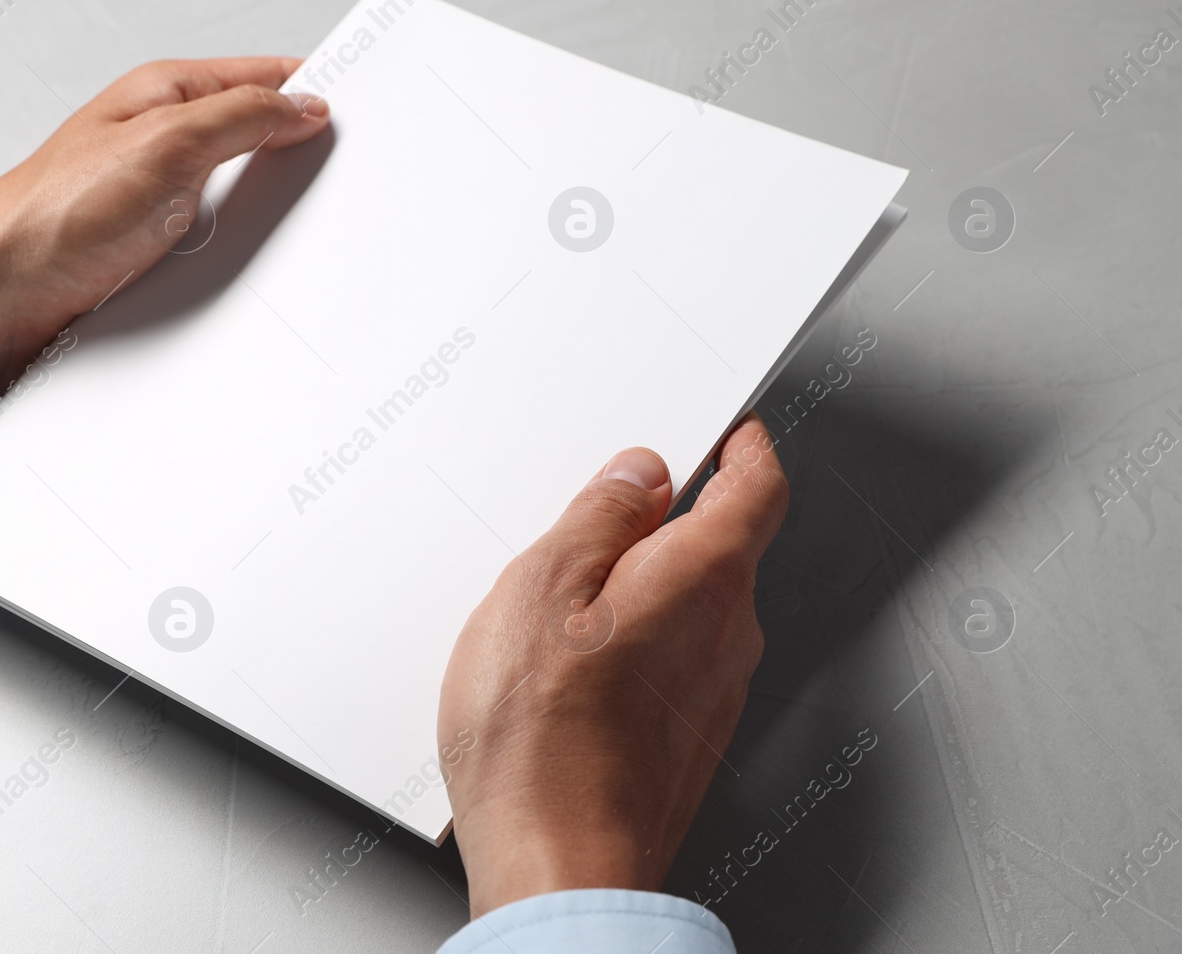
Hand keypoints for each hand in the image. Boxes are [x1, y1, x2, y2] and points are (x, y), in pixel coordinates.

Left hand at [0, 57, 329, 398]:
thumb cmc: (48, 218)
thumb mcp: (165, 145)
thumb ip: (241, 117)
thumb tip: (302, 105)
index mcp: (162, 98)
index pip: (260, 78)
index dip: (310, 90)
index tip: (355, 115)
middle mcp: (159, 146)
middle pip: (255, 142)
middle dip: (295, 163)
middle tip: (336, 183)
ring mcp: (156, 204)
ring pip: (239, 204)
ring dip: (263, 225)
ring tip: (289, 236)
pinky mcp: (150, 258)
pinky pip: (215, 254)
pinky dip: (237, 266)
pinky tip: (247, 277)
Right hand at [437, 413, 787, 915]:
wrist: (557, 869)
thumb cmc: (541, 745)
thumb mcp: (540, 591)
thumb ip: (597, 518)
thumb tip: (636, 477)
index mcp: (703, 581)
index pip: (760, 488)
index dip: (745, 447)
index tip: (728, 429)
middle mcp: (728, 636)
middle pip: (726, 546)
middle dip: (675, 516)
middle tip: (607, 507)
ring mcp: (715, 693)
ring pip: (696, 607)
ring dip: (648, 582)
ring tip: (565, 594)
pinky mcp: (689, 737)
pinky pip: (676, 658)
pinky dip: (639, 638)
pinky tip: (572, 662)